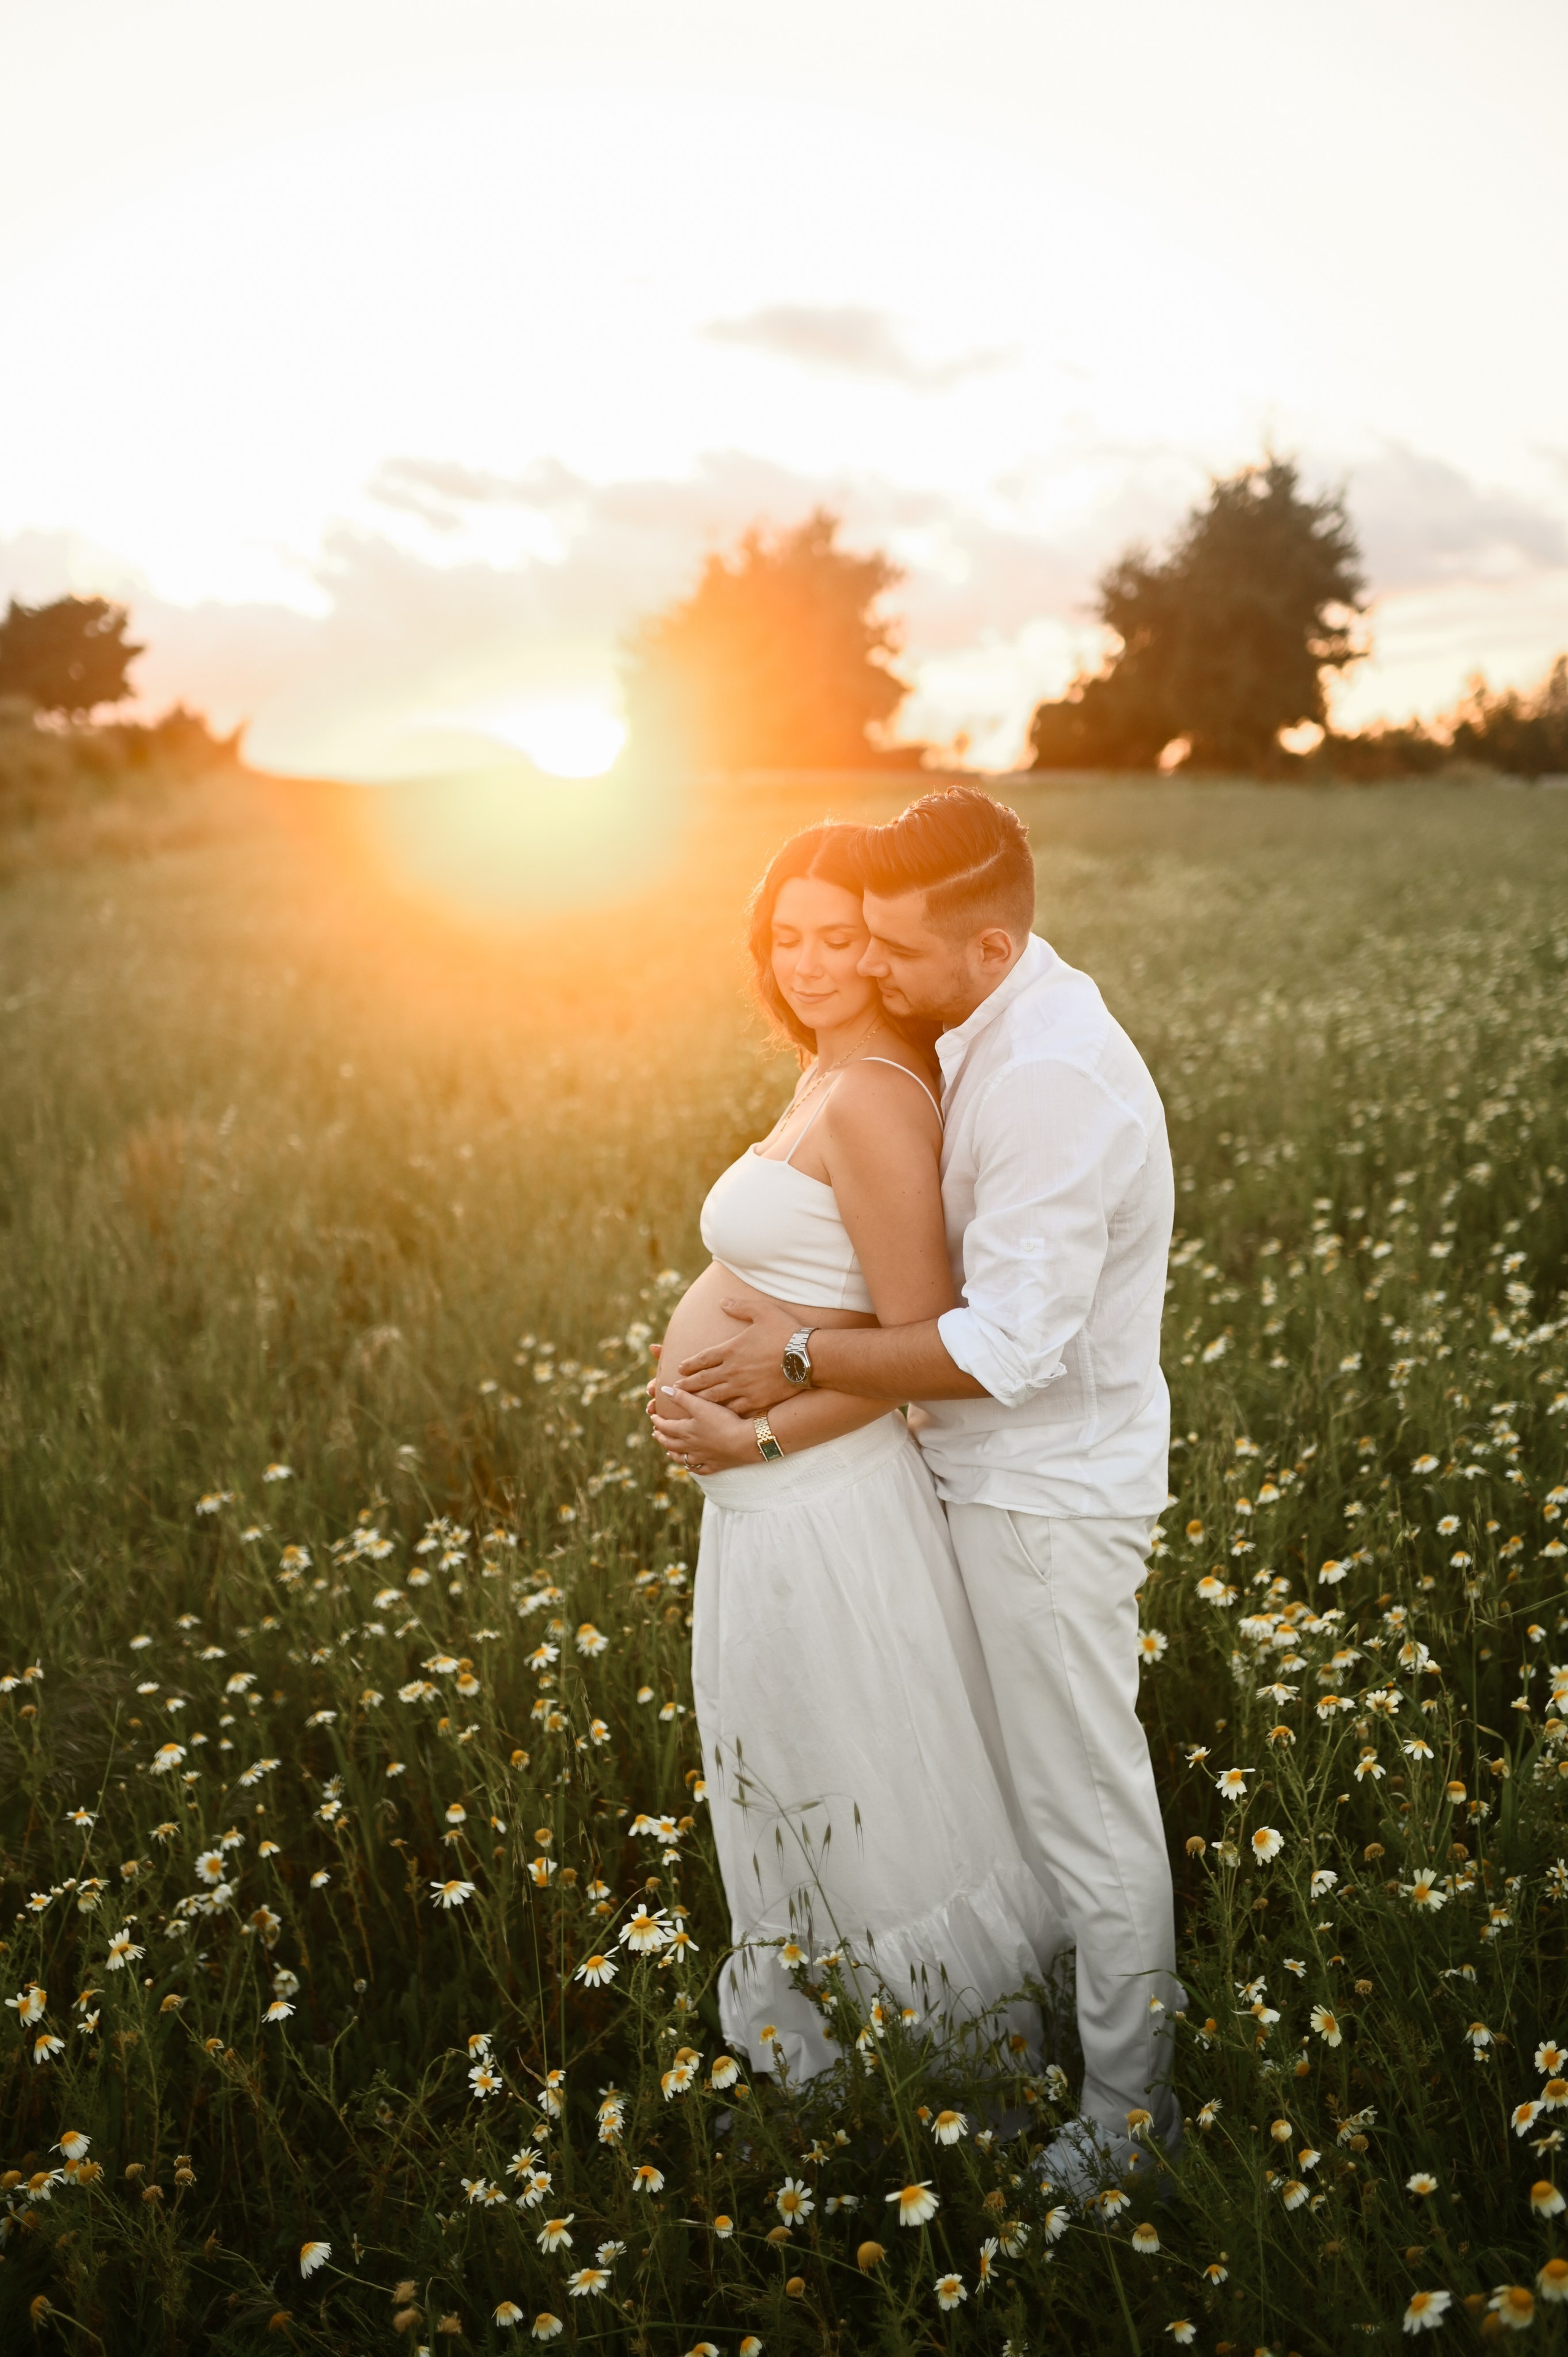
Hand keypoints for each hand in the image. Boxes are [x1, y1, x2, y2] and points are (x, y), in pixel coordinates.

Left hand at [649, 1382, 758, 1475]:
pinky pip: (699, 1469)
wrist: (744, 1442)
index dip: (657, 1421)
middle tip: (656, 1433)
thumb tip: (664, 1391)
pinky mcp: (715, 1465)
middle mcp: (691, 1446)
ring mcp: (702, 1458)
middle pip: (670, 1443)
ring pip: (682, 1458)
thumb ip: (683, 1397)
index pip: (666, 1427)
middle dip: (661, 1437)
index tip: (653, 1417)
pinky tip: (690, 1467)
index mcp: (686, 1431)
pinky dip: (692, 1468)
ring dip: (673, 1454)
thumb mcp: (701, 1406)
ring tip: (668, 1451)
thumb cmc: (723, 1422)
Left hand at [676, 1298, 799, 1415]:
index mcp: (730, 1349)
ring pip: (714, 1396)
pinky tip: (716, 1415)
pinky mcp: (756, 1401)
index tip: (680, 1369)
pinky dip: (722, 1412)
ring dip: (699, 1399)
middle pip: (703, 1379)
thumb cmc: (786, 1331)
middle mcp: (731, 1371)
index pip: (703, 1358)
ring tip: (688, 1403)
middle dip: (688, 1385)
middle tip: (675, 1390)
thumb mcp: (762, 1311)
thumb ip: (740, 1307)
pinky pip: (733, 1409)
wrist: (807, 1357)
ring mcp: (742, 1388)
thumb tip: (722, 1302)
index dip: (690, 1364)